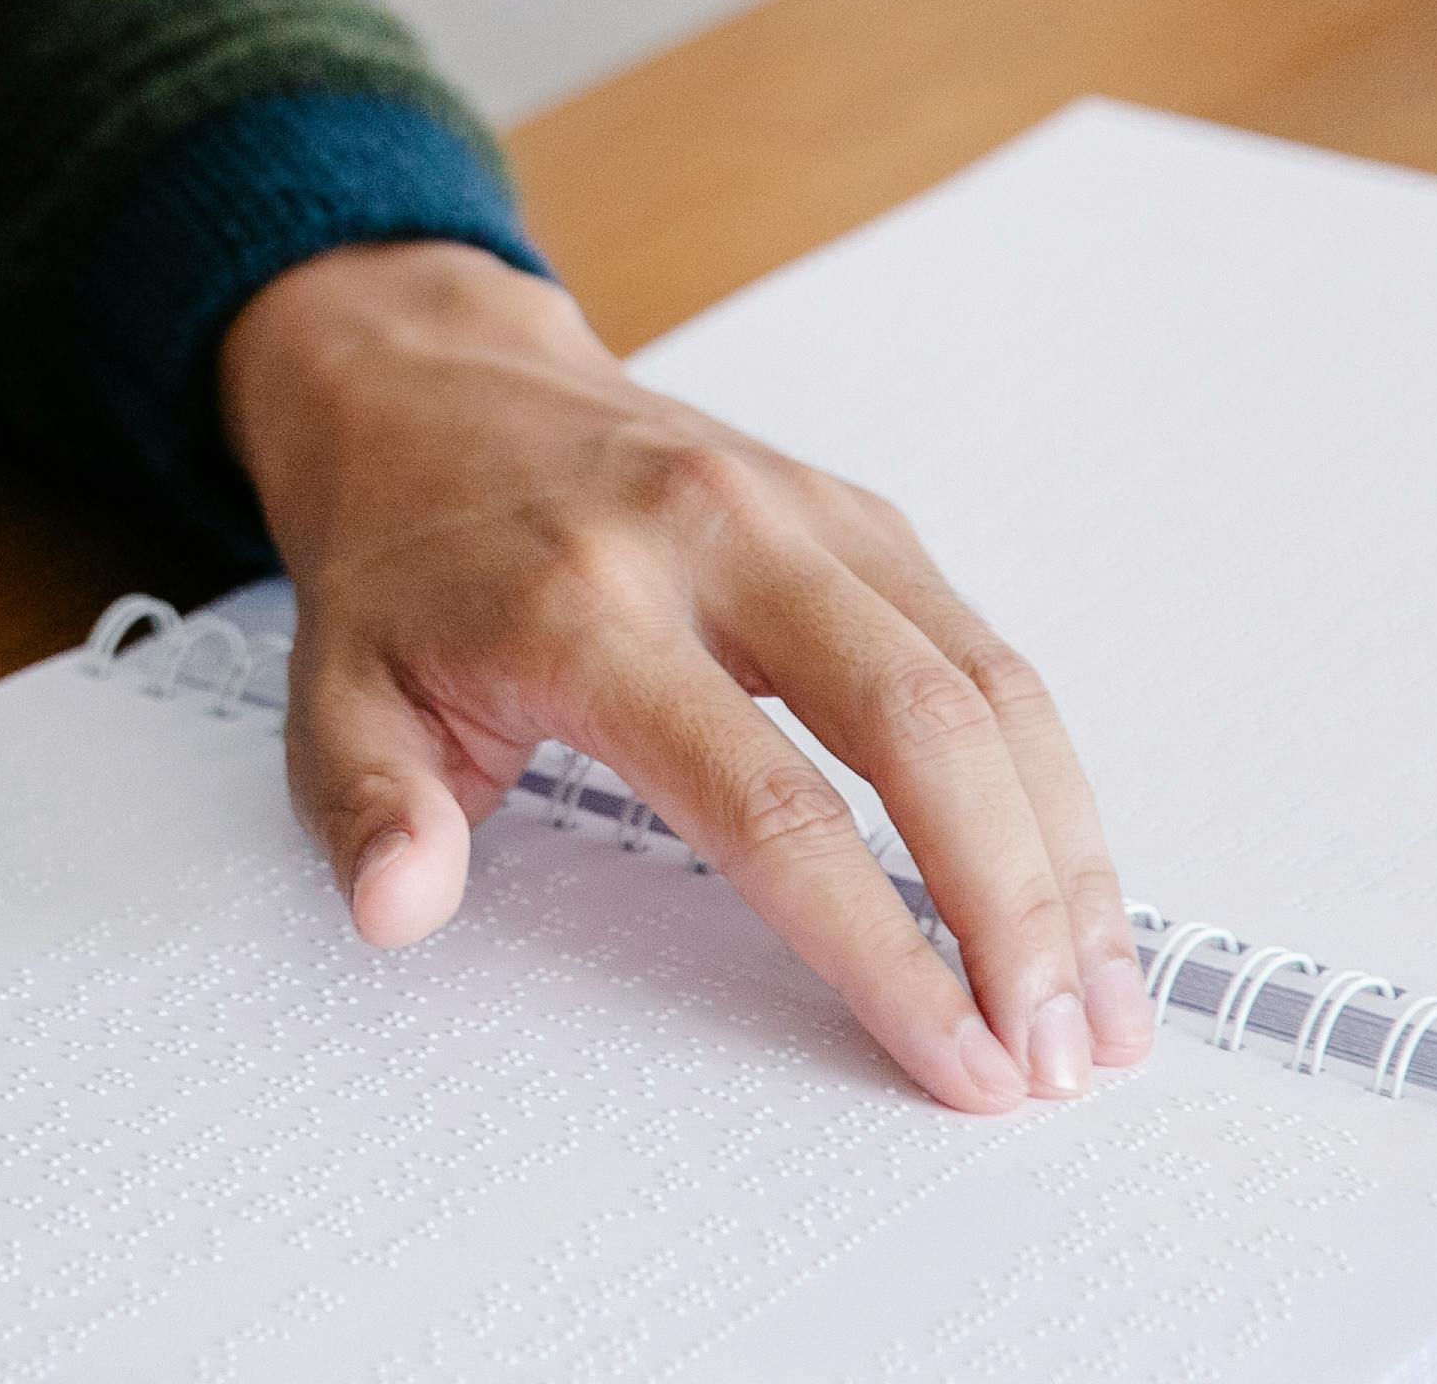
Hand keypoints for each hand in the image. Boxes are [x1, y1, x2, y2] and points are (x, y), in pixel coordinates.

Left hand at [220, 239, 1158, 1112]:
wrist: (426, 379)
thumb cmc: (397, 556)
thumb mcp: (334, 691)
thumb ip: (368, 809)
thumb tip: (399, 906)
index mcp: (586, 606)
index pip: (770, 803)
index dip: (878, 945)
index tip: (954, 1056)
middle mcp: (715, 542)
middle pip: (922, 733)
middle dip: (1015, 908)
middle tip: (1059, 1055)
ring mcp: (801, 514)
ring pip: (987, 683)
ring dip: (1066, 851)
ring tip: (1101, 1002)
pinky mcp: (855, 513)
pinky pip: (983, 648)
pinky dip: (1047, 773)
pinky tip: (1073, 881)